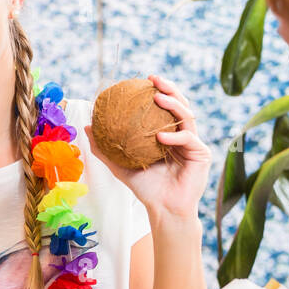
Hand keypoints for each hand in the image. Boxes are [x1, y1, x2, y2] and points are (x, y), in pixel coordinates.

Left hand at [86, 74, 211, 224]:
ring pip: (187, 115)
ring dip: (173, 104)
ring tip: (157, 97)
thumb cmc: (144, 188)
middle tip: (154, 79)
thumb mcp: (120, 165)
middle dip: (169, 88)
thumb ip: (105, 147)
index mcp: (167, 134)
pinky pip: (188, 138)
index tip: (144, 79)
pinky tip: (160, 135)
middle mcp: (182, 135)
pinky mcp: (201, 153)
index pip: (165, 107)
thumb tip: (87, 126)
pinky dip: (174, 135)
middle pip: (180, 104)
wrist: (162, 209)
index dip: (158, 90)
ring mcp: (193, 143)